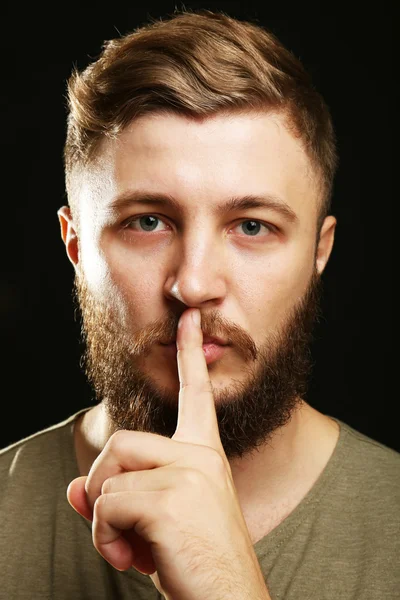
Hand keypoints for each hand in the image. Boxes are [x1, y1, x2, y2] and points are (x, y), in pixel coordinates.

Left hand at [67, 308, 270, 599]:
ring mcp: (189, 474)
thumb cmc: (195, 563)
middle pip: (120, 443)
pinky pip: (108, 505)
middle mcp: (201, 456)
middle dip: (100, 487)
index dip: (189, 354)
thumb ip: (115, 500)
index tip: (188, 318)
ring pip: (109, 477)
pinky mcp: (173, 499)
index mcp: (205, 454)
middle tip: (114, 527)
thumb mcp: (152, 525)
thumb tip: (72, 489)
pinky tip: (133, 557)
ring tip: (129, 547)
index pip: (196, 393)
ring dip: (103, 521)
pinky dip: (104, 537)